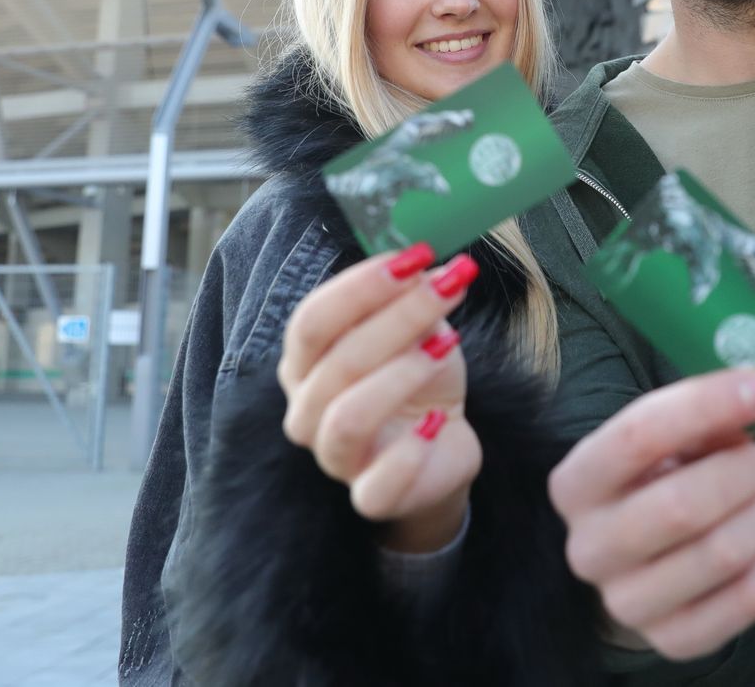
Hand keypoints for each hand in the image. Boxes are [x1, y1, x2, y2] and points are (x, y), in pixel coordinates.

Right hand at [278, 244, 481, 551]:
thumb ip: (411, 296)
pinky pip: (375, 484)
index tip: (414, 257)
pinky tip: (435, 424)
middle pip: (338, 360)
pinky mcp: (369, 496)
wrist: (438, 443)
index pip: (312, 320)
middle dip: (399, 316)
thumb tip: (429, 262)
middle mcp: (307, 409)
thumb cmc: (415, 377)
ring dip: (401, 374)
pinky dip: (409, 452)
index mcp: (305, 362)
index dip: (361, 286)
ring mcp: (333, 457)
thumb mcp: (417, 329)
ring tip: (446, 344)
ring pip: (348, 417)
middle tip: (449, 286)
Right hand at [548, 368, 754, 660]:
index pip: (637, 435)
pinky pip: (747, 599)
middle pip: (682, 506)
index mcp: (575, 483)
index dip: (708, 404)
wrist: (635, 564)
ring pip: (722, 553)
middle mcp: (588, 548)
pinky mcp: (671, 639)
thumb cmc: (653, 483)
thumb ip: (699, 414)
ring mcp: (626, 602)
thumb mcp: (660, 441)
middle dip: (742, 471)